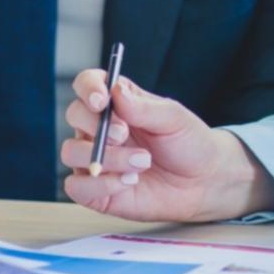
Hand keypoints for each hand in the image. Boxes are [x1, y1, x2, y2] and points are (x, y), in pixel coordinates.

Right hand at [62, 73, 273, 221]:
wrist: (203, 182)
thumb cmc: (188, 144)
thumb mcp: (173, 118)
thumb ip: (143, 107)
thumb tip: (115, 91)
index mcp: (117, 102)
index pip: (87, 84)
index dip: (88, 88)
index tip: (101, 100)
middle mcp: (99, 128)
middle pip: (74, 114)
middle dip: (97, 125)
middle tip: (125, 134)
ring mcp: (95, 158)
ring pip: (71, 151)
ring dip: (106, 157)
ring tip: (142, 162)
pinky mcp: (96, 189)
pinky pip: (77, 186)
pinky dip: (101, 184)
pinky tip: (129, 181)